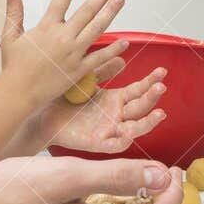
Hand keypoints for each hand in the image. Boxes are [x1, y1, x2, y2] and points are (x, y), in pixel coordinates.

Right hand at [0, 0, 128, 108]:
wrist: (18, 93)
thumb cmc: (13, 66)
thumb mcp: (10, 35)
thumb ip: (14, 11)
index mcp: (46, 26)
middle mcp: (62, 37)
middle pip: (87, 10)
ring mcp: (73, 53)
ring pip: (97, 29)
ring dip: (111, 13)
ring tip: (120, 0)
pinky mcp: (79, 70)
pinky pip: (100, 58)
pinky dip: (113, 50)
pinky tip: (124, 42)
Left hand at [37, 64, 167, 152]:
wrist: (41, 116)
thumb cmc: (61, 100)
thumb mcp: (85, 81)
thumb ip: (102, 70)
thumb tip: (121, 59)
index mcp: (114, 99)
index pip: (138, 90)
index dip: (150, 81)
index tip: (162, 71)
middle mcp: (116, 115)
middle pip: (140, 107)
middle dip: (152, 97)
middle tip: (161, 86)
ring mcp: (109, 129)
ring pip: (135, 127)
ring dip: (148, 121)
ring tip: (159, 113)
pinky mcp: (98, 142)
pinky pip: (115, 144)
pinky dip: (123, 139)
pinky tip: (129, 131)